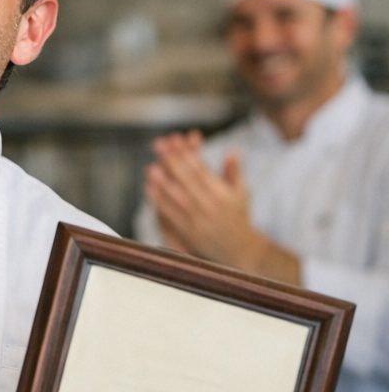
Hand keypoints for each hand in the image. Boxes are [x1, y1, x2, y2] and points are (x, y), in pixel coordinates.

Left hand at [143, 131, 299, 281]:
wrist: (240, 250)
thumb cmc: (239, 217)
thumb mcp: (242, 193)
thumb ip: (235, 171)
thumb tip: (233, 150)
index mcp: (223, 193)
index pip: (201, 169)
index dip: (187, 153)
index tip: (175, 140)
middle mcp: (211, 205)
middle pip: (188, 179)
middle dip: (172, 161)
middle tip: (158, 146)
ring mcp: (199, 219)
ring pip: (178, 196)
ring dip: (163, 181)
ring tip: (151, 168)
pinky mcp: (188, 232)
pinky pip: (171, 214)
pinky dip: (159, 200)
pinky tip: (149, 188)